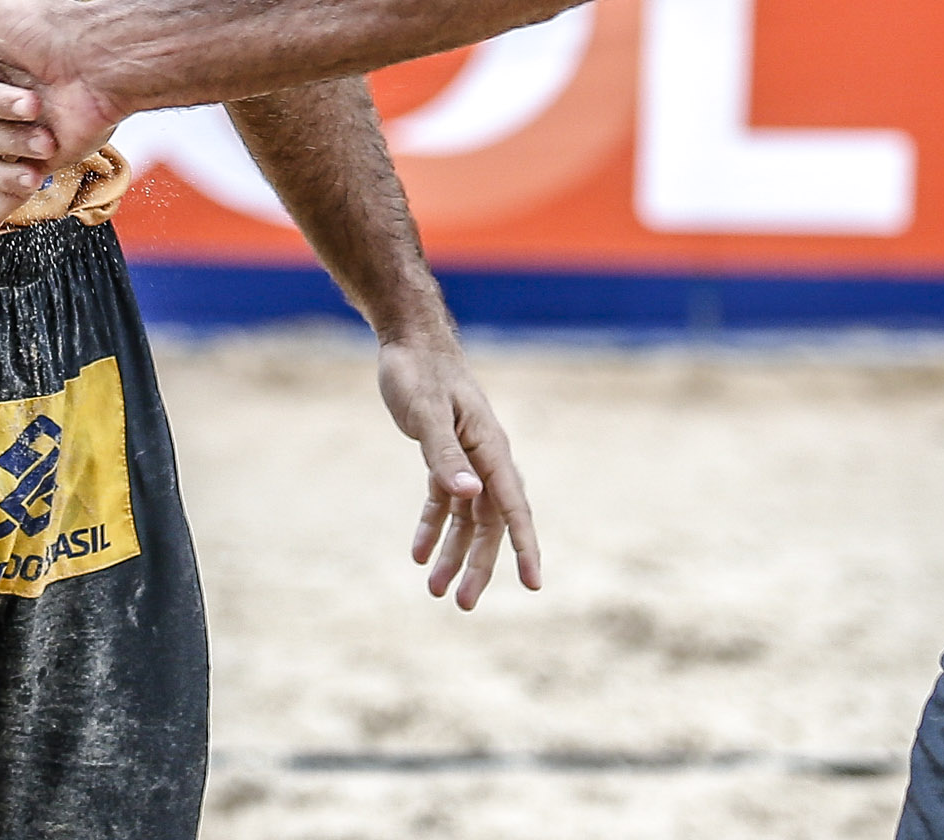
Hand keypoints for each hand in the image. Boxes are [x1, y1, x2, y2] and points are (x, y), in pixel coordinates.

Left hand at [376, 335, 542, 610]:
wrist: (409, 341)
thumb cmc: (420, 373)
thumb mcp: (426, 413)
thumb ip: (445, 455)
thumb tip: (470, 495)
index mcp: (490, 448)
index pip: (513, 507)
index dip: (524, 547)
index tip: (534, 584)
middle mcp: (485, 458)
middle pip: (490, 522)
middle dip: (480, 564)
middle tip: (463, 603)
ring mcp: (467, 459)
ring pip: (468, 518)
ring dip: (453, 552)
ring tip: (434, 589)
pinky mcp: (444, 456)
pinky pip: (445, 501)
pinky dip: (433, 526)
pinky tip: (417, 552)